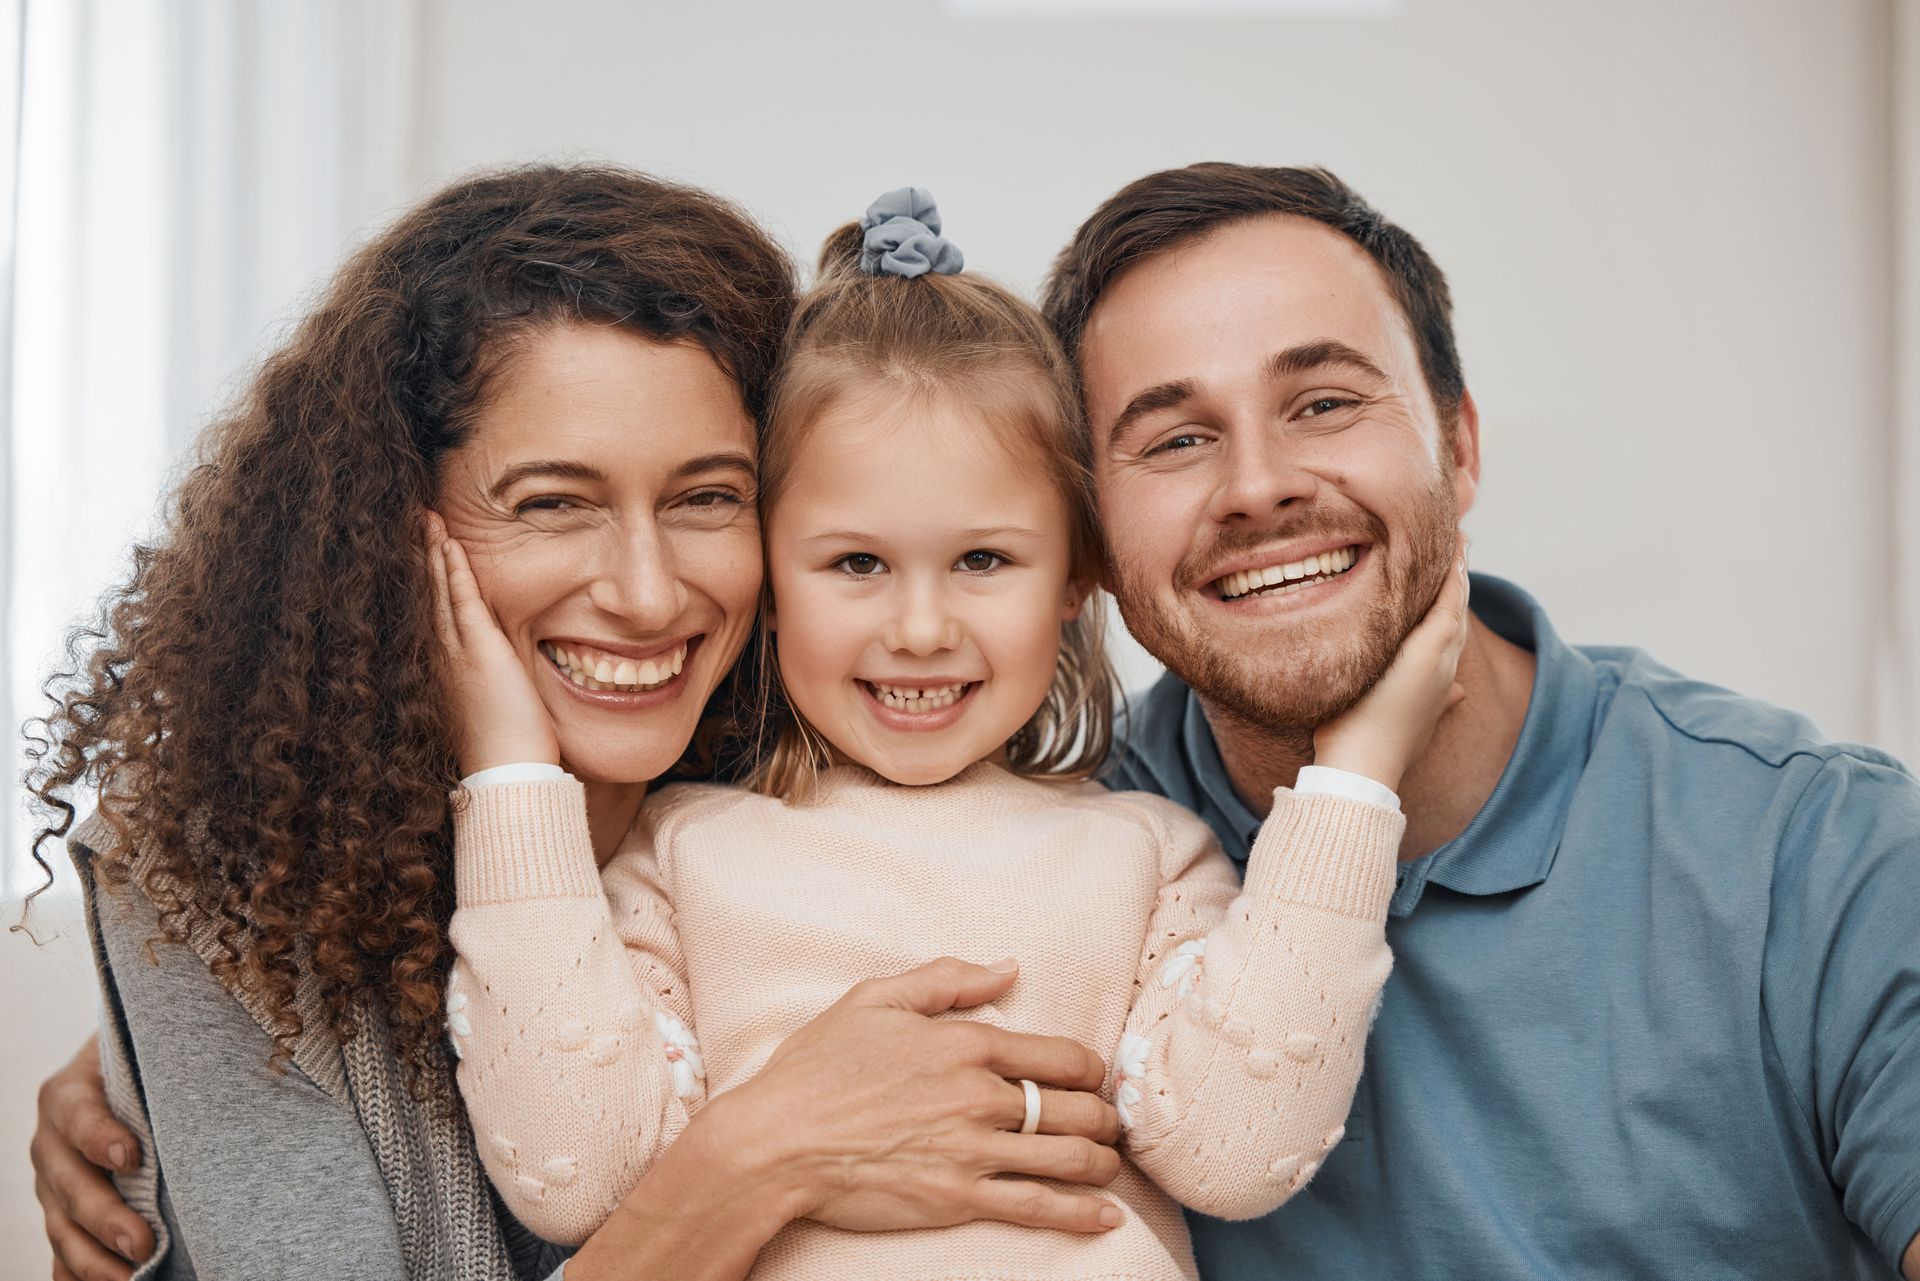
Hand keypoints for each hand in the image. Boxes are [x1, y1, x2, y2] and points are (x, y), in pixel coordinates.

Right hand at [31, 1035, 154, 1280]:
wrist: (133, 1076)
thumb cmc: (154, 1059)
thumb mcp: (154, 1052)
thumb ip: (175, 1062)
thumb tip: (241, 1066)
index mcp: (69, 1093)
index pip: (78, 1115)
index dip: (99, 1136)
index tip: (131, 1156)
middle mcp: (52, 1142)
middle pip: (70, 1184)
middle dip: (105, 1218)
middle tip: (143, 1244)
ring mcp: (54, 1183)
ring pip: (63, 1228)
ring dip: (94, 1261)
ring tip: (131, 1280)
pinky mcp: (63, 1215)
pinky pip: (64, 1253)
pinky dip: (78, 1275)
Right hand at [425, 512, 558, 774]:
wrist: (505, 771)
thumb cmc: (505, 748)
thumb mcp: (492, 705)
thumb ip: (491, 681)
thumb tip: (503, 674)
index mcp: (448, 668)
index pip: (437, 611)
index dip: (431, 578)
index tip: (426, 549)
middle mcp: (445, 656)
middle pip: (431, 594)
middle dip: (426, 555)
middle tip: (419, 521)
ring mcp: (459, 652)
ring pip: (442, 591)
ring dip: (436, 553)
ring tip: (428, 520)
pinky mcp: (480, 652)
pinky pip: (463, 602)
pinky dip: (455, 572)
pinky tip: (450, 546)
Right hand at [565, 959, 1122, 1280]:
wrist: (775, 1142)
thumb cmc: (817, 1067)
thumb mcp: (875, 999)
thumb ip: (948, 979)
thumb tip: (1009, 969)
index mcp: (966, 1043)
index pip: (1062, 1055)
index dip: (1091, 1069)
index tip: (1094, 1078)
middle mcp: (980, 1096)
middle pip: (1076, 1109)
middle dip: (1103, 1118)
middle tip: (1107, 1124)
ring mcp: (972, 1151)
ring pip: (1069, 1158)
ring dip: (1101, 1161)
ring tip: (1108, 1162)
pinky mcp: (958, 1198)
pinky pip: (1039, 1208)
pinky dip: (1081, 1213)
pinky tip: (1105, 1214)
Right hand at [1312, 535, 1470, 791]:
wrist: (1359, 768)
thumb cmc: (1358, 714)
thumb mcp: (1382, 663)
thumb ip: (1418, 631)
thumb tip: (1442, 609)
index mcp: (1433, 650)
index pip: (1452, 598)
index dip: (1455, 566)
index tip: (1458, 536)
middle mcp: (1442, 669)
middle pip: (1457, 616)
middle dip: (1457, 584)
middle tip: (1456, 549)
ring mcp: (1436, 692)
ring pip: (1452, 642)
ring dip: (1452, 612)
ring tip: (1447, 586)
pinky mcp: (1427, 712)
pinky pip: (1444, 671)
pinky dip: (1445, 650)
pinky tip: (1442, 654)